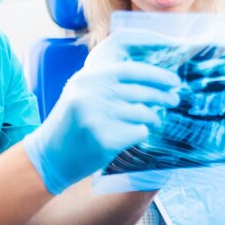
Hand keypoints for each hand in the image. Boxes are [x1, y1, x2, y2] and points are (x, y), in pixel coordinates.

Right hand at [23, 61, 180, 193]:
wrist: (50, 154)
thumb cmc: (71, 122)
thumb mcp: (82, 92)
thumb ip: (109, 82)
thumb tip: (151, 80)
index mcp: (88, 78)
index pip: (131, 70)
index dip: (156, 74)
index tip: (173, 80)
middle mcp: (92, 94)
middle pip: (141, 92)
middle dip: (162, 96)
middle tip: (174, 100)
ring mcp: (98, 117)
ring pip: (143, 113)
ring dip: (154, 117)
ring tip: (155, 120)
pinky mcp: (105, 139)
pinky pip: (138, 132)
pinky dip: (142, 133)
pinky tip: (135, 134)